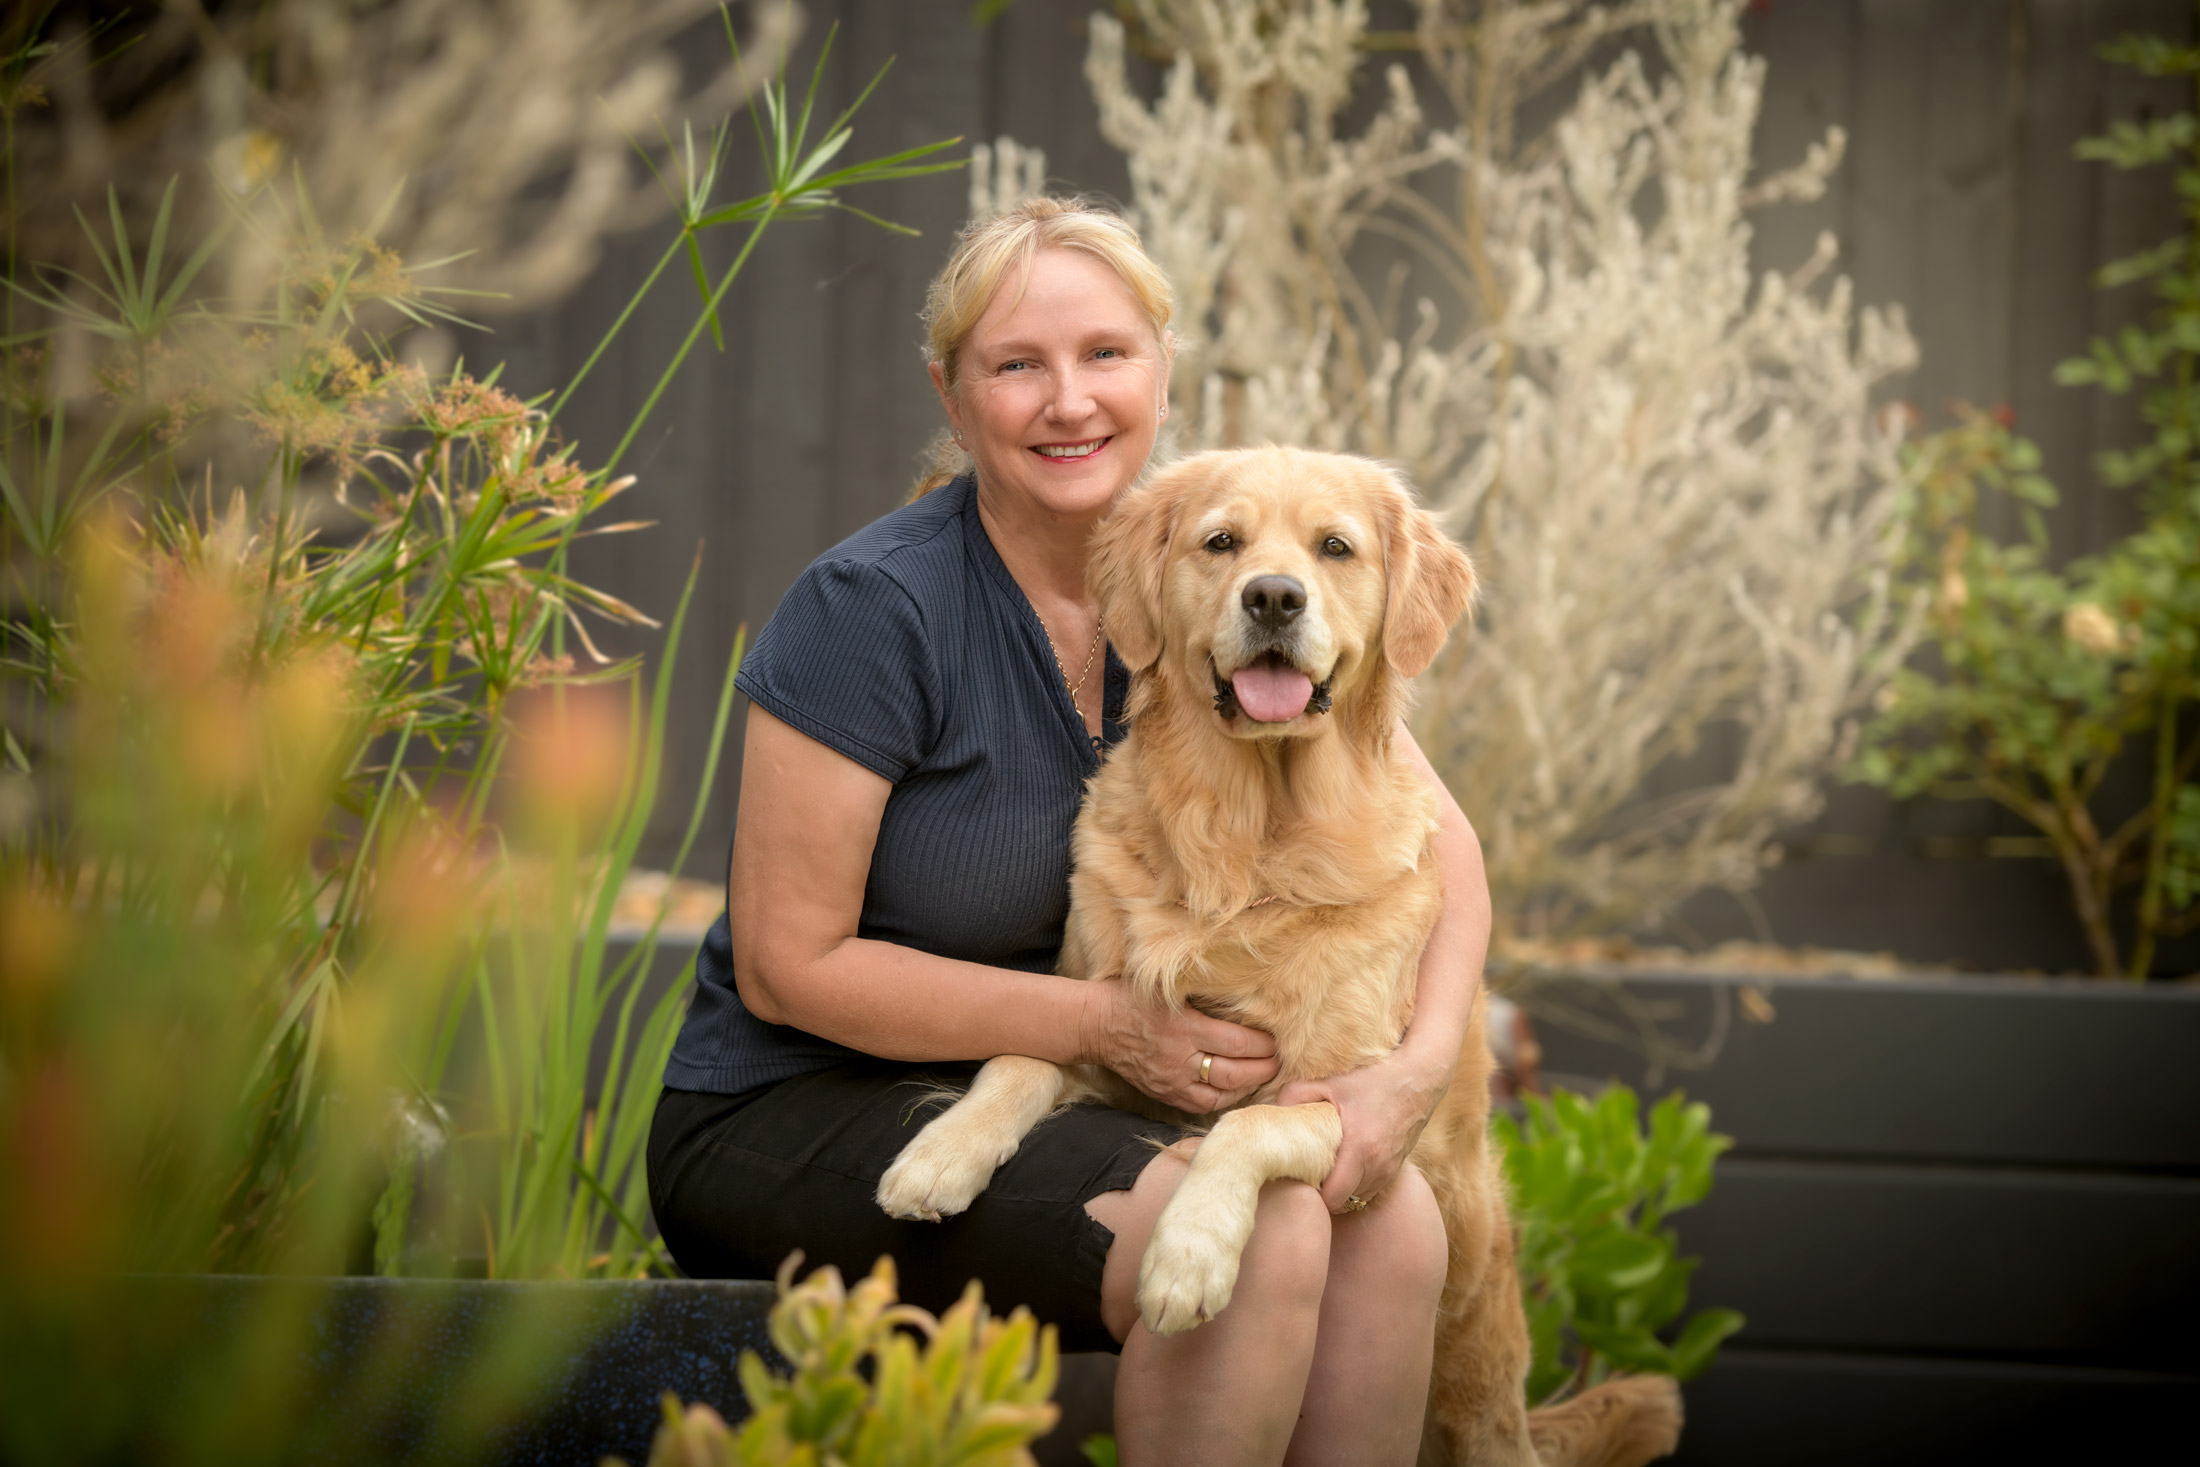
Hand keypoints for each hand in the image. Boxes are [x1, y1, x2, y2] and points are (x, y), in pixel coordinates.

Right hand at [1079, 978, 1277, 1112]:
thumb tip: (1243, 997)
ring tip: (1262, 1076)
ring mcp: (1171, 1080)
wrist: (1095, 1024)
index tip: (1275, 1040)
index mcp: (1184, 1027)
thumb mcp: (1169, 987)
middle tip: (1278, 1062)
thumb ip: (1203, 996)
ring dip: (1247, 1087)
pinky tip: (1235, 1090)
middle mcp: (1179, 1058)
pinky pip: (1200, 1105)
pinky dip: (1223, 1100)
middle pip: (1233, 1073)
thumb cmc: (1132, 997)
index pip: (1236, 1042)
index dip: (1262, 1045)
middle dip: (1262, 1069)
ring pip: (1220, 1095)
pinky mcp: (1164, 1093)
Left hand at [1278, 1044, 1452, 1212]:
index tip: (1301, 1176)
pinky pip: (1371, 1188)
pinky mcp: (1397, 1169)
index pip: (1332, 1198)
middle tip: (1308, 1173)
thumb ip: (1294, 1097)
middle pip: (1343, 1202)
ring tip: (1326, 1167)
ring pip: (1358, 1197)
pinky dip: (1356, 1182)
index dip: (1313, 1193)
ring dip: (1342, 1189)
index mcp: (1360, 1149)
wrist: (1419, 1077)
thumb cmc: (1371, 1078)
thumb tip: (1272, 1114)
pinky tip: (1346, 1162)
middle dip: (1324, 1193)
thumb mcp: (1328, 1082)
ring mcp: (1391, 1170)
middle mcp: (1379, 1166)